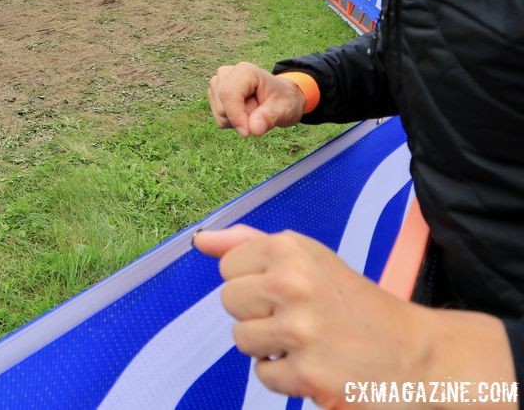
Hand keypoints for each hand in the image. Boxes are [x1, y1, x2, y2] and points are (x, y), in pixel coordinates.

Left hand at [194, 226, 514, 408]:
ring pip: (242, 339)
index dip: (255, 282)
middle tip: (299, 317)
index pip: (228, 266)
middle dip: (257, 313)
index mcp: (291, 249)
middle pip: (229, 302)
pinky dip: (285, 377)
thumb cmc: (354, 304)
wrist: (417, 354)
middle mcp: (293, 283)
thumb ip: (249, 244)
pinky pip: (263, 374)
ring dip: (269, 346)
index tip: (287, 289)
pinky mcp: (307, 373)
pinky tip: (315, 365)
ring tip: (307, 341)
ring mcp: (300, 330)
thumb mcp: (308, 259)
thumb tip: (201, 240)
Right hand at [208, 62, 304, 136]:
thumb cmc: (283, 100)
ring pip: (220, 115)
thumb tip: (254, 130)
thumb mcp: (284, 109)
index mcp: (244, 71)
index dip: (235, 116)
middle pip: (223, 107)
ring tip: (254, 110)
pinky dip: (233, 122)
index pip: (228, 95)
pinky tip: (244, 112)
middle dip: (242, 118)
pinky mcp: (214, 95)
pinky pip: (220, 119)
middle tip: (260, 111)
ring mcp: (217, 84)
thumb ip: (269, 117)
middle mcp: (226, 74)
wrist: (279, 98)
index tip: (248, 133)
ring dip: (238, 121)